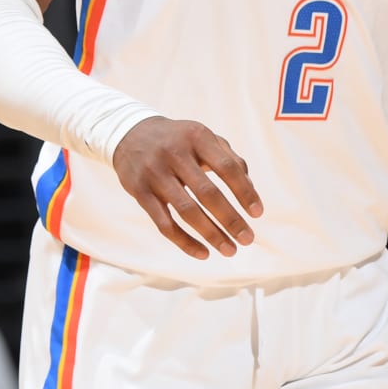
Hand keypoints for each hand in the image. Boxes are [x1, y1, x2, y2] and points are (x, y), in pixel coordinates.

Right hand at [112, 116, 262, 258]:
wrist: (130, 134)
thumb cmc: (179, 140)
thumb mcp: (204, 138)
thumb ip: (229, 158)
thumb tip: (250, 191)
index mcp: (197, 137)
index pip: (227, 167)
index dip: (244, 191)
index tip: (257, 213)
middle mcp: (175, 154)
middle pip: (207, 193)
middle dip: (230, 219)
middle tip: (247, 239)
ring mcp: (155, 174)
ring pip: (186, 211)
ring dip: (211, 234)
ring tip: (230, 250)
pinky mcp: (140, 192)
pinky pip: (164, 224)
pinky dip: (184, 242)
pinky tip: (203, 253)